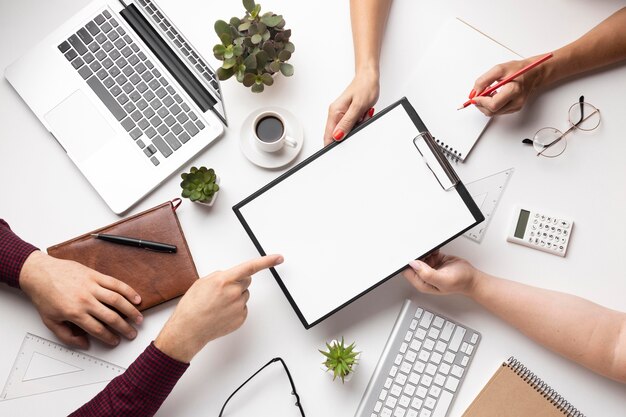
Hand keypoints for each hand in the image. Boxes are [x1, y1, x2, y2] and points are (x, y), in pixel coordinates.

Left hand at [19, 251, 142, 348]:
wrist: (40, 273)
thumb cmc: (44, 296)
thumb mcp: (50, 322)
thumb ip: (67, 336)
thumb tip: (84, 343)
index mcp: (75, 313)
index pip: (98, 330)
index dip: (109, 338)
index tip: (116, 341)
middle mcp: (86, 300)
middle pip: (111, 317)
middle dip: (125, 328)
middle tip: (132, 334)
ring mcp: (92, 286)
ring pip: (117, 300)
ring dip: (131, 311)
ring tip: (139, 318)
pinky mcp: (95, 275)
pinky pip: (115, 283)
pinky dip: (128, 291)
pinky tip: (136, 298)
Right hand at [154, 254, 283, 362]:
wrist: (189, 329)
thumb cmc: (192, 307)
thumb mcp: (202, 282)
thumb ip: (220, 276)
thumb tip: (230, 276)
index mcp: (224, 280)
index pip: (250, 267)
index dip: (267, 261)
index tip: (278, 258)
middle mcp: (234, 293)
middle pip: (247, 281)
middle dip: (238, 282)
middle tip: (222, 292)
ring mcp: (239, 306)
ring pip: (244, 295)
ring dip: (235, 297)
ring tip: (218, 304)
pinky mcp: (241, 318)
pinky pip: (243, 308)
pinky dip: (235, 309)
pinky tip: (221, 313)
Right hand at [323, 69, 378, 145]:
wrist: (369, 77)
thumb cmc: (364, 87)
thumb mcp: (357, 107)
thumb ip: (347, 123)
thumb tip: (337, 136)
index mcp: (334, 113)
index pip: (328, 135)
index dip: (333, 145)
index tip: (341, 149)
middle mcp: (335, 114)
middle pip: (338, 135)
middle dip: (350, 135)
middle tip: (360, 122)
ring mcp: (341, 114)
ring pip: (346, 131)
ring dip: (357, 127)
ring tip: (363, 115)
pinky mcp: (347, 114)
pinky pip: (352, 126)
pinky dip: (360, 123)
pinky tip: (363, 115)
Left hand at [402, 251, 477, 295]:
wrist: (472, 277)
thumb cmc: (460, 282)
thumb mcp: (443, 280)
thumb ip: (427, 273)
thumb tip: (413, 264)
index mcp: (422, 283)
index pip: (406, 271)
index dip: (406, 262)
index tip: (410, 254)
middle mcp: (423, 276)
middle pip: (412, 262)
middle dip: (415, 254)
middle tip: (422, 249)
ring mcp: (429, 268)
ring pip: (419, 255)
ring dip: (423, 250)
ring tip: (430, 250)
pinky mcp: (434, 260)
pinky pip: (427, 251)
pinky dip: (429, 249)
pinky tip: (435, 250)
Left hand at [470, 55, 547, 115]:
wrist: (533, 73)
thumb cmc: (518, 70)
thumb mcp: (499, 69)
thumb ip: (484, 80)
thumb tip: (474, 92)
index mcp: (514, 90)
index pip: (493, 104)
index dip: (481, 101)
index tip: (475, 96)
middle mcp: (516, 102)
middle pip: (491, 111)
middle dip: (481, 104)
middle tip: (480, 93)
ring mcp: (515, 107)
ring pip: (492, 113)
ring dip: (485, 104)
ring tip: (489, 92)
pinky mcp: (514, 109)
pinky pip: (497, 111)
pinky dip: (491, 105)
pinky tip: (494, 95)